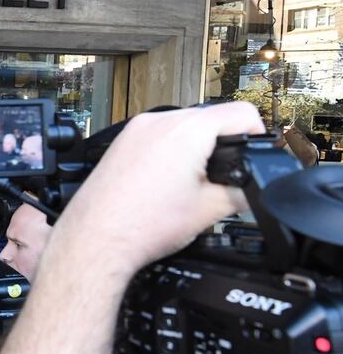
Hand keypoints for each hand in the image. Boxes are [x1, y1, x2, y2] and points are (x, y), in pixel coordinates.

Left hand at [48, 102, 261, 277]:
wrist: (95, 240)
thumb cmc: (140, 227)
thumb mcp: (210, 210)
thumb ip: (242, 190)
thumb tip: (255, 184)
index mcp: (187, 131)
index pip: (242, 113)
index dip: (256, 135)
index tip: (254, 154)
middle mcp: (159, 122)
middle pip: (210, 119)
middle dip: (221, 147)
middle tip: (220, 179)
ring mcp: (135, 130)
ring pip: (182, 128)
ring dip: (194, 150)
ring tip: (190, 185)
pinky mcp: (121, 143)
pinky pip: (157, 138)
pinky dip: (169, 154)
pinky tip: (165, 184)